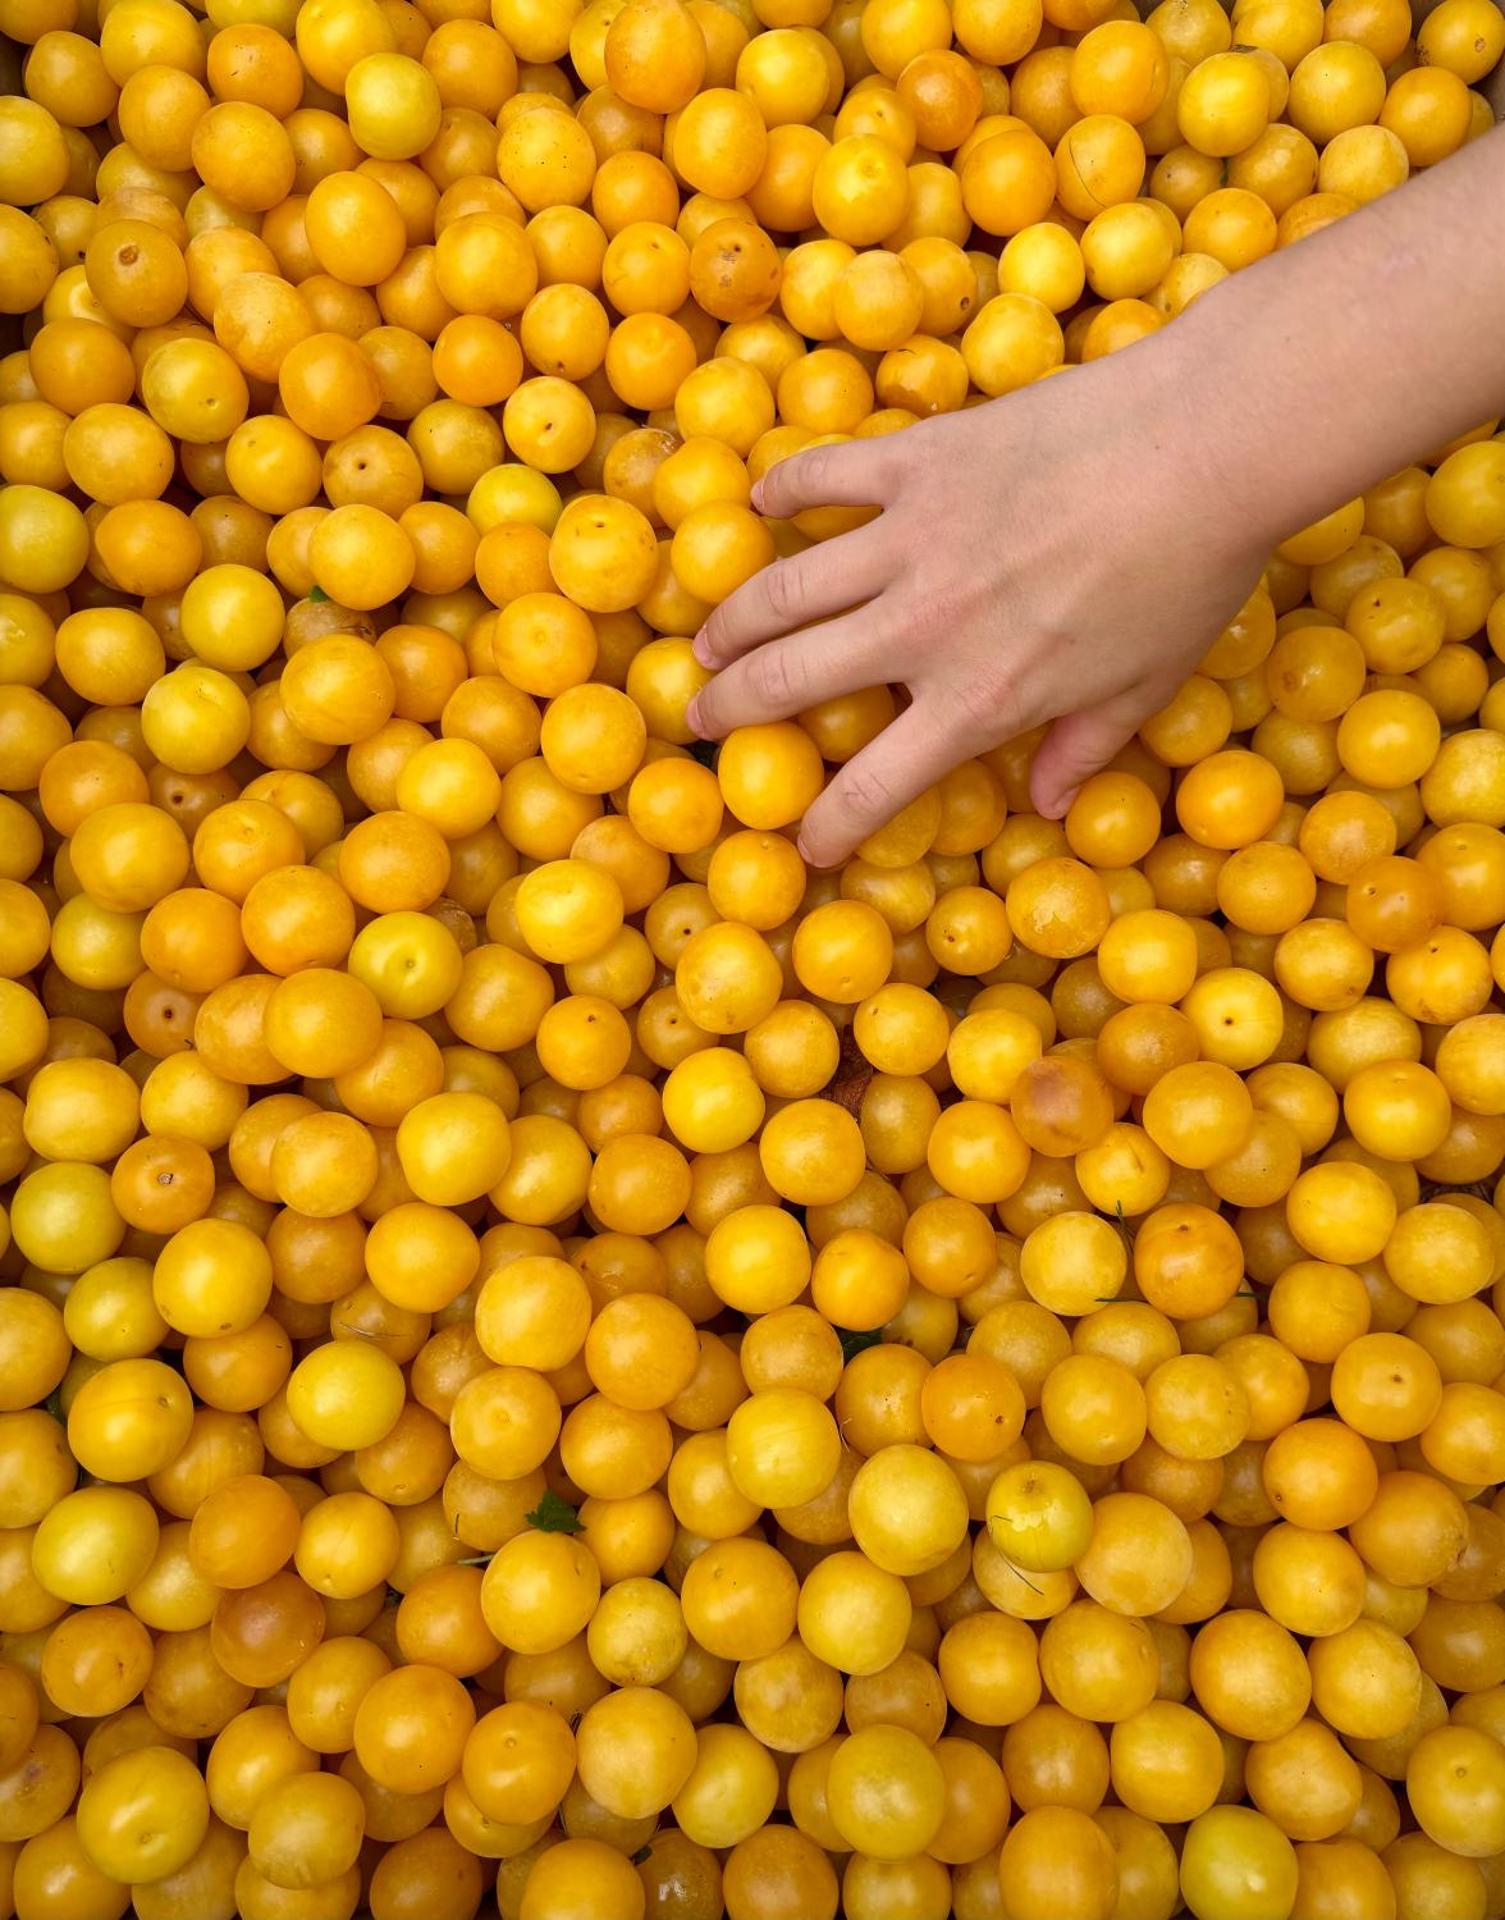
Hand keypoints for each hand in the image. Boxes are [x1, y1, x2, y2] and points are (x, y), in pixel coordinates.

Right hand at [687, 326, 1272, 867]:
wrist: (1205, 443)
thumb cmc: (1189, 574)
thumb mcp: (1145, 685)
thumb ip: (1084, 749)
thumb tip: (1049, 807)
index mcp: (978, 699)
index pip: (875, 785)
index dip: (827, 824)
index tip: (803, 840)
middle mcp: (921, 629)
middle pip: (790, 680)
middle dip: (732, 708)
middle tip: (702, 715)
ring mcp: (908, 539)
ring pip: (783, 588)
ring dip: (732, 617)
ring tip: (706, 636)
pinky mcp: (915, 460)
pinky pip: (824, 475)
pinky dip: (781, 489)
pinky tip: (757, 502)